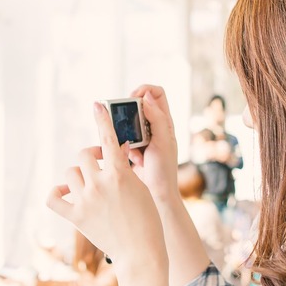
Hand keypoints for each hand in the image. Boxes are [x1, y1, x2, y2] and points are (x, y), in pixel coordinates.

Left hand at [46, 102, 167, 274]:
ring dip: (79, 175)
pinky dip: (56, 192)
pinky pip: (53, 197)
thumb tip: (115, 150)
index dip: (102, 119)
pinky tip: (66, 192)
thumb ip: (125, 168)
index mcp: (120, 174)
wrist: (140, 252)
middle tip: (101, 164)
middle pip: (84, 155)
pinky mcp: (75, 217)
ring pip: (70, 173)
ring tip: (89, 184)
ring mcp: (85, 200)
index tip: (97, 105)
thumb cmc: (147, 219)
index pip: (108, 139)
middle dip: (92, 157)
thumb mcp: (141, 187)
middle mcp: (100, 184)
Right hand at [127, 85, 179, 205]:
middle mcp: (154, 126)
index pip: (157, 93)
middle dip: (129, 112)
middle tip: (125, 122)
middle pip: (138, 105)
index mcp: (165, 121)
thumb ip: (157, 119)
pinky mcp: (131, 148)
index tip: (133, 98)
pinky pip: (120, 138)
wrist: (157, 194)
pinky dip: (121, 144)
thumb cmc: (164, 170)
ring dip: (125, 131)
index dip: (144, 90)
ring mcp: (142, 137)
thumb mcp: (163, 142)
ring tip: (131, 147)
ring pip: (127, 122)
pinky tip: (130, 158)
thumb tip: (147, 97)